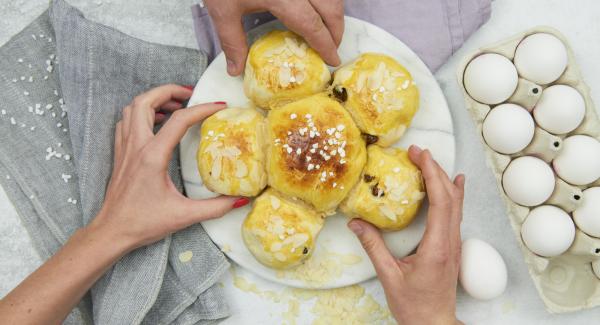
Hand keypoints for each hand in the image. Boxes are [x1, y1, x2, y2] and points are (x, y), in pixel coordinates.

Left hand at [88, 84, 247, 250]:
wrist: (111, 232)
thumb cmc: (143, 223)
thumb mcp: (184, 216)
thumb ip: (215, 207)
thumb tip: (241, 200)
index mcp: (153, 156)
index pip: (179, 120)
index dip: (202, 108)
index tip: (220, 106)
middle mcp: (136, 146)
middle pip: (145, 100)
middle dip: (169, 91)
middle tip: (190, 95)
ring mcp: (125, 148)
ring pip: (132, 108)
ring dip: (153, 99)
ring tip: (175, 105)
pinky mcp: (120, 154)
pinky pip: (126, 122)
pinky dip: (141, 113)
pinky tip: (155, 123)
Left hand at [204, 0, 343, 75]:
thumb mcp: (223, 10)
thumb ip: (232, 41)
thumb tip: (236, 70)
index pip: (313, 26)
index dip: (326, 45)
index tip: (332, 59)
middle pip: (331, 9)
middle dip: (336, 30)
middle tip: (332, 47)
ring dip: (334, 12)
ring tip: (327, 28)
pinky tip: (318, 7)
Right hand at [348, 145, 464, 324]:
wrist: (434, 324)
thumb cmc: (414, 305)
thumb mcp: (389, 276)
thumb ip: (373, 247)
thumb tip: (356, 223)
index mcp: (437, 247)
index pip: (441, 202)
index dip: (432, 174)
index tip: (420, 155)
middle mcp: (451, 242)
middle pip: (451, 197)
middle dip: (436, 170)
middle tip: (418, 151)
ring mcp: (455, 245)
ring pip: (457, 204)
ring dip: (444, 180)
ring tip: (431, 160)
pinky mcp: (452, 247)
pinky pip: (456, 214)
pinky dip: (453, 194)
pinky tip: (455, 183)